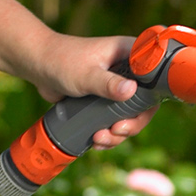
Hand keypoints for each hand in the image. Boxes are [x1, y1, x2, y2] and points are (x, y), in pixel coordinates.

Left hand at [27, 32, 153, 146]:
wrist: (38, 64)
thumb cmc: (61, 60)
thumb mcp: (86, 74)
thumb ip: (107, 83)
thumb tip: (130, 91)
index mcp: (132, 55)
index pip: (157, 80)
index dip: (151, 102)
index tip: (134, 115)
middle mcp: (130, 71)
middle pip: (146, 105)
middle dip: (132, 125)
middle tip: (115, 131)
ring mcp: (119, 87)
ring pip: (131, 117)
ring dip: (118, 134)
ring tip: (99, 138)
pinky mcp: (107, 100)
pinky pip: (116, 121)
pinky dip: (109, 135)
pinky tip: (96, 140)